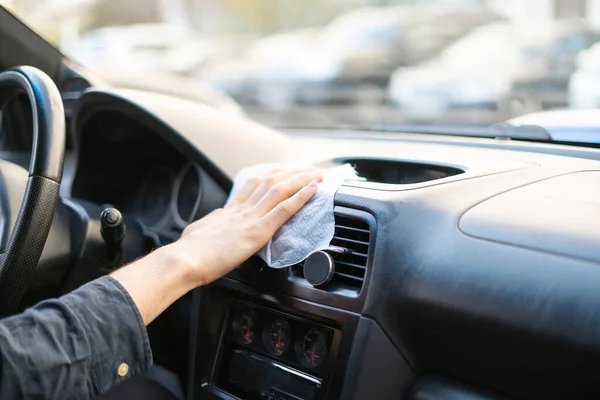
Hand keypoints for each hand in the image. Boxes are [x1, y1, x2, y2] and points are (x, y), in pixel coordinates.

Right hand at [172, 167, 322, 285]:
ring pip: (280, 190)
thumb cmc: (189, 252)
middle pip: (271, 182)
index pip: (254, 186)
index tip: (284, 172)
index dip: (272, 176)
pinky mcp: (257, 232)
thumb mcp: (200, 231)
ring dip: (301, 179)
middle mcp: (242, 210)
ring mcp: (250, 218)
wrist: (184, 259)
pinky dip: (301, 197)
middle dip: (292, 173)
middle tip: (308, 168)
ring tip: (316, 173)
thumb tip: (216, 221)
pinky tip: (313, 189)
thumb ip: (213, 224)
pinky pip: (284, 210)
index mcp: (229, 210)